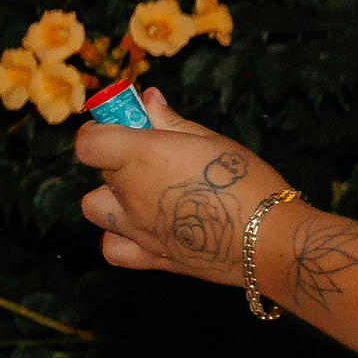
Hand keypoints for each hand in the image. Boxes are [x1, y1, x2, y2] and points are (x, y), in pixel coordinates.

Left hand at [76, 87, 294, 287]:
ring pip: (95, 207)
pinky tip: (141, 230)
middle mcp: (130, 192)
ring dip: (111, 197)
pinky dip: (118, 238)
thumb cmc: (248, 181)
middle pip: (101, 171)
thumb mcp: (212, 140)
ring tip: (145, 194)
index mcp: (142, 156)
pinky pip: (112, 247)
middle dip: (118, 160)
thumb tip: (147, 100)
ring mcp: (134, 227)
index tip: (117, 129)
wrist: (269, 238)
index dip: (98, 132)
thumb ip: (171, 121)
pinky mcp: (146, 257)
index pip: (88, 143)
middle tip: (155, 159)